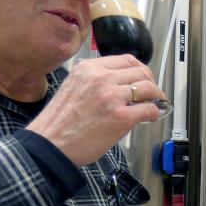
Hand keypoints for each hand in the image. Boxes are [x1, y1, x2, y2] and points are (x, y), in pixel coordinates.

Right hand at [26, 55, 168, 165]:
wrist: (49, 145)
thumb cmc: (58, 122)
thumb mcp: (73, 87)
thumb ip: (95, 81)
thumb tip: (120, 84)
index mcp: (88, 69)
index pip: (126, 60)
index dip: (140, 69)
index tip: (143, 77)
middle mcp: (101, 78)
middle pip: (141, 72)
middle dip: (150, 82)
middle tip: (152, 92)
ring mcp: (112, 97)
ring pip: (148, 88)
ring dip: (156, 96)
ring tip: (155, 103)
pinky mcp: (121, 117)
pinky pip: (148, 109)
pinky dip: (154, 112)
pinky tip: (152, 116)